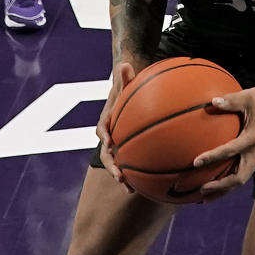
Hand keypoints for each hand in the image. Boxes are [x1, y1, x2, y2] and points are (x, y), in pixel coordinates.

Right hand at [97, 61, 136, 187]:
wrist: (128, 93)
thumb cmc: (127, 86)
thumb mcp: (125, 80)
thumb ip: (125, 76)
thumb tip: (124, 64)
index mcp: (107, 122)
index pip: (103, 133)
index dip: (106, 141)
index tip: (110, 147)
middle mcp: (111, 136)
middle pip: (108, 155)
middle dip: (113, 168)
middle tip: (121, 179)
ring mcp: (119, 144)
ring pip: (119, 163)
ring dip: (124, 176)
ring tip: (132, 190)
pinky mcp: (129, 148)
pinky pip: (133, 161)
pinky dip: (138, 171)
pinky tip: (151, 182)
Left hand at [192, 86, 254, 202]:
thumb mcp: (247, 96)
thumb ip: (230, 100)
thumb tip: (212, 102)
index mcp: (253, 137)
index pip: (231, 151)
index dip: (213, 157)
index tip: (196, 162)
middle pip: (238, 178)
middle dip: (220, 186)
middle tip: (201, 189)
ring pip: (240, 180)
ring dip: (223, 190)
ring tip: (204, 198)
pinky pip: (242, 174)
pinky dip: (228, 183)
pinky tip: (215, 186)